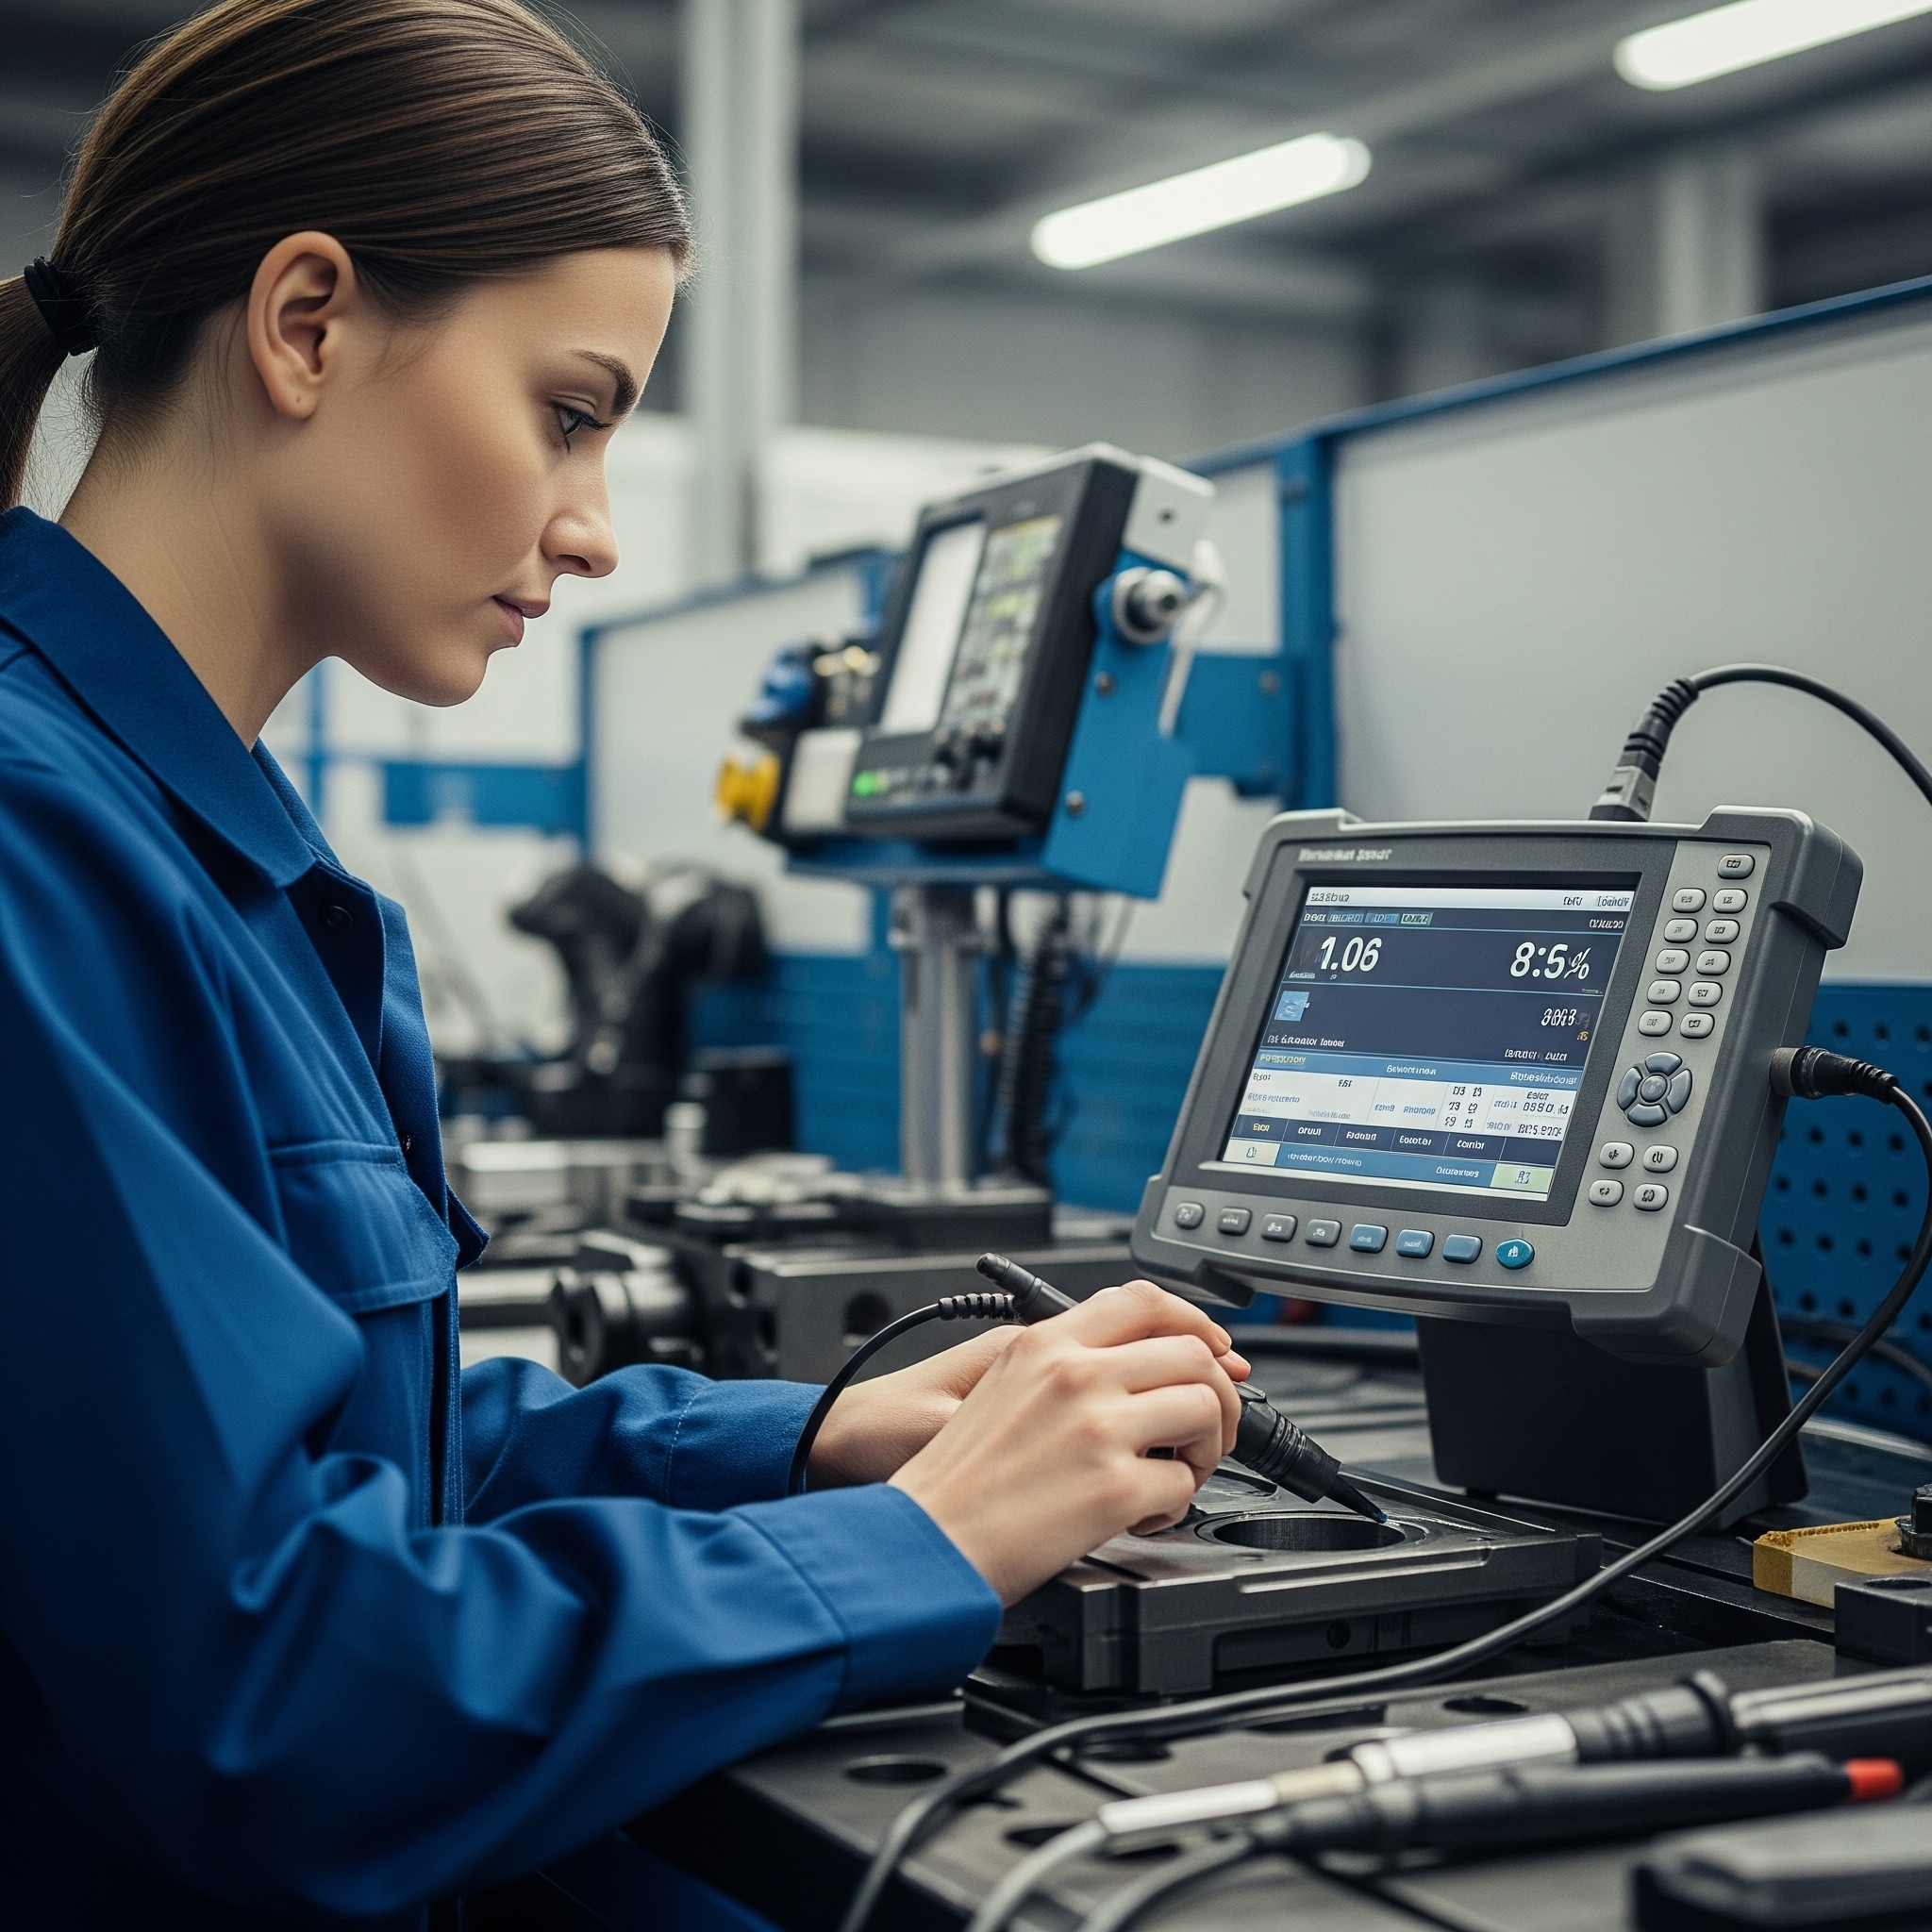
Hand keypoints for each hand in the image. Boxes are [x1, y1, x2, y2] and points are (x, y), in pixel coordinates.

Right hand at [806, 1296, 1250, 1489]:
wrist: (923, 1540)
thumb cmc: (954, 1478)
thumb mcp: (999, 1384)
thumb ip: (1064, 1362)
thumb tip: (1136, 1362)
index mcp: (1046, 1344)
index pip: (1144, 1301)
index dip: (1195, 1322)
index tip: (1215, 1348)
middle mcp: (1076, 1375)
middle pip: (1193, 1355)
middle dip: (1218, 1394)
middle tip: (1208, 1427)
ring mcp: (1098, 1429)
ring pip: (1203, 1411)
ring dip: (1205, 1449)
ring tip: (1175, 1474)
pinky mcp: (1113, 1489)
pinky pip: (1184, 1485)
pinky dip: (1174, 1507)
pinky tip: (1141, 1516)